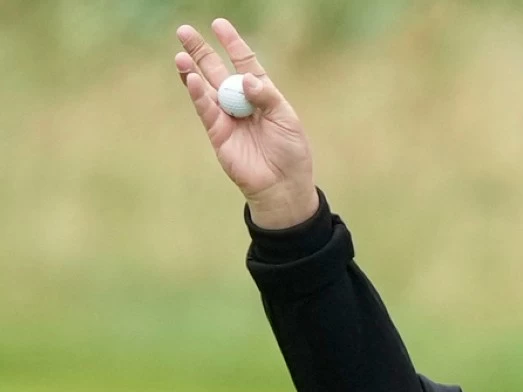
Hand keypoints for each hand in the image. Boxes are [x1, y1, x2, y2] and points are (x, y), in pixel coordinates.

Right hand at [175, 19, 318, 228]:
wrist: (283, 185)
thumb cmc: (291, 152)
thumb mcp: (286, 119)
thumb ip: (266, 97)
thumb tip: (244, 78)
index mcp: (262, 95)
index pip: (245, 63)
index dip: (232, 44)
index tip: (220, 24)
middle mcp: (241, 102)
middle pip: (217, 71)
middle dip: (201, 51)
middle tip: (184, 31)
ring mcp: (227, 117)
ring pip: (205, 88)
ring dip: (192, 70)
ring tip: (180, 53)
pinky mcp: (218, 133)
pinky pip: (205, 109)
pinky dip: (197, 94)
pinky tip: (190, 78)